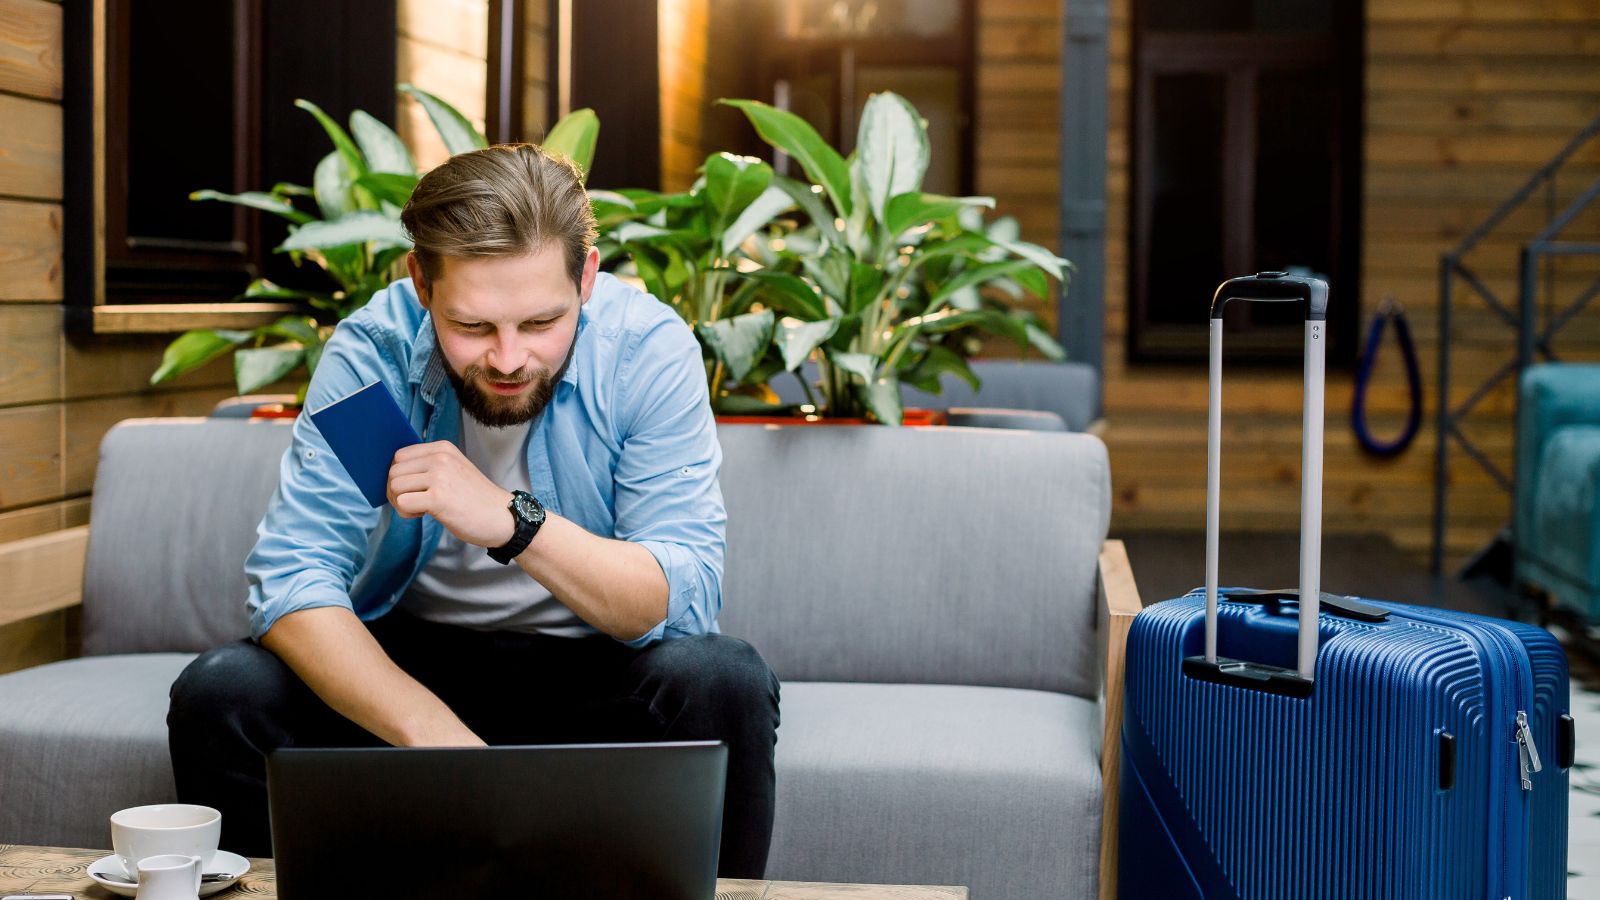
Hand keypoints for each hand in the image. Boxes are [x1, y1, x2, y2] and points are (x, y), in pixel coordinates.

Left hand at [387, 441, 515, 547]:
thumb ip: (429, 465)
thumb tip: (393, 474)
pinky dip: (407, 512)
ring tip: (421, 508)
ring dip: (401, 502)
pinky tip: (424, 514)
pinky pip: (402, 503)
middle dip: (396, 490)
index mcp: (443, 448)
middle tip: (414, 502)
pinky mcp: (438, 499)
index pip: (400, 455)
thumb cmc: (475, 498)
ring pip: (395, 487)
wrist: (502, 517)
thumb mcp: (455, 469)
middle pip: (394, 471)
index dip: (399, 475)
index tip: (414, 488)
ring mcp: (439, 477)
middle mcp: (440, 458)